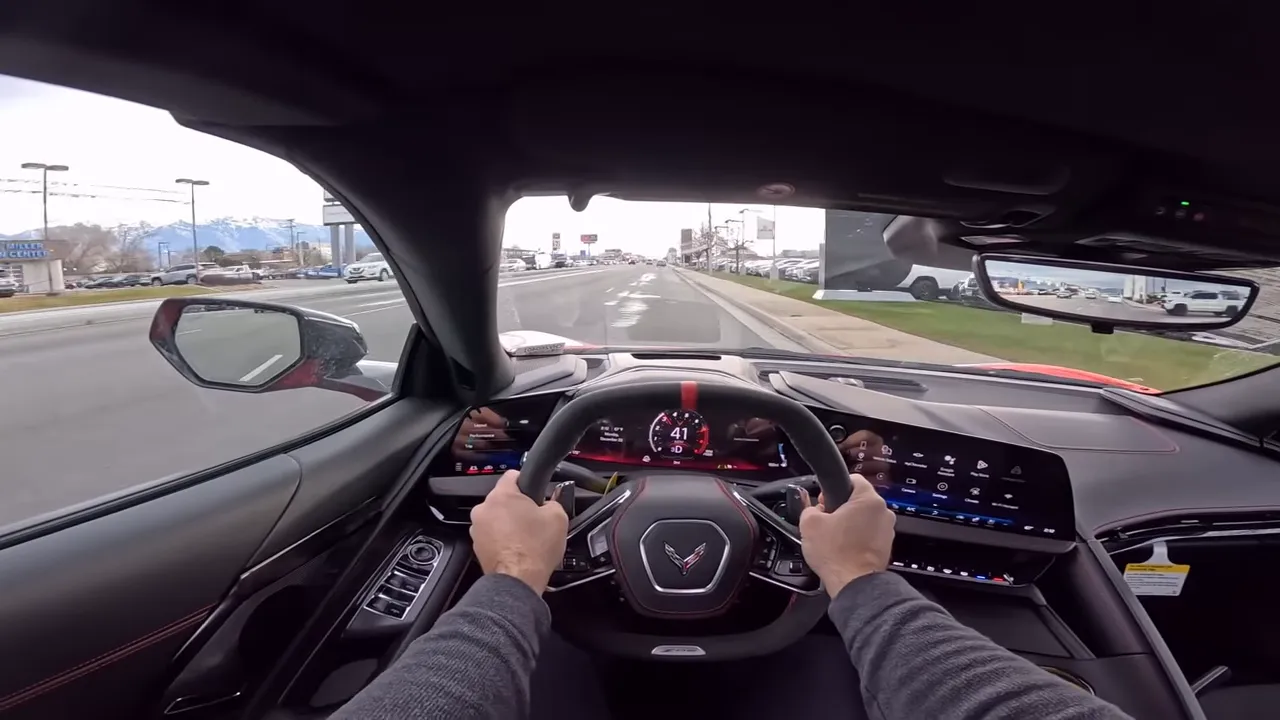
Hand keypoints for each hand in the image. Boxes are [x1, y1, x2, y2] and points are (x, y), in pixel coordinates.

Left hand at [469, 471, 567, 594]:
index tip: (534, 491)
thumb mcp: (558, 517)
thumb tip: (552, 501)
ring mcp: (478, 528)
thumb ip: (555, 500)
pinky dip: (502, 538)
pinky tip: (516, 547)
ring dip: (508, 522)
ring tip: (526, 536)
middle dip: (518, 506)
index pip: (513, 474)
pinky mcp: (477, 545)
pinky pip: (491, 534)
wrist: (518, 581)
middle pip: (503, 498)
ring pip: (496, 517)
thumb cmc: (534, 550)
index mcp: (502, 495)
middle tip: (535, 518)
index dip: (527, 481)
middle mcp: (484, 508)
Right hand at [799, 473, 895, 597]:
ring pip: (864, 518)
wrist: (854, 584)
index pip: (852, 478)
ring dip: (850, 524)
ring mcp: (887, 530)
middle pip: (858, 500)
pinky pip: (869, 534)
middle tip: (826, 520)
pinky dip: (858, 538)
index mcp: (868, 499)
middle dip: (841, 508)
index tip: (824, 499)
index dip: (833, 487)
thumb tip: (811, 509)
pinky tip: (844, 548)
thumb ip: (808, 508)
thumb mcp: (809, 524)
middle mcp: (883, 512)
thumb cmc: (837, 554)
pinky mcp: (886, 546)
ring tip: (834, 538)